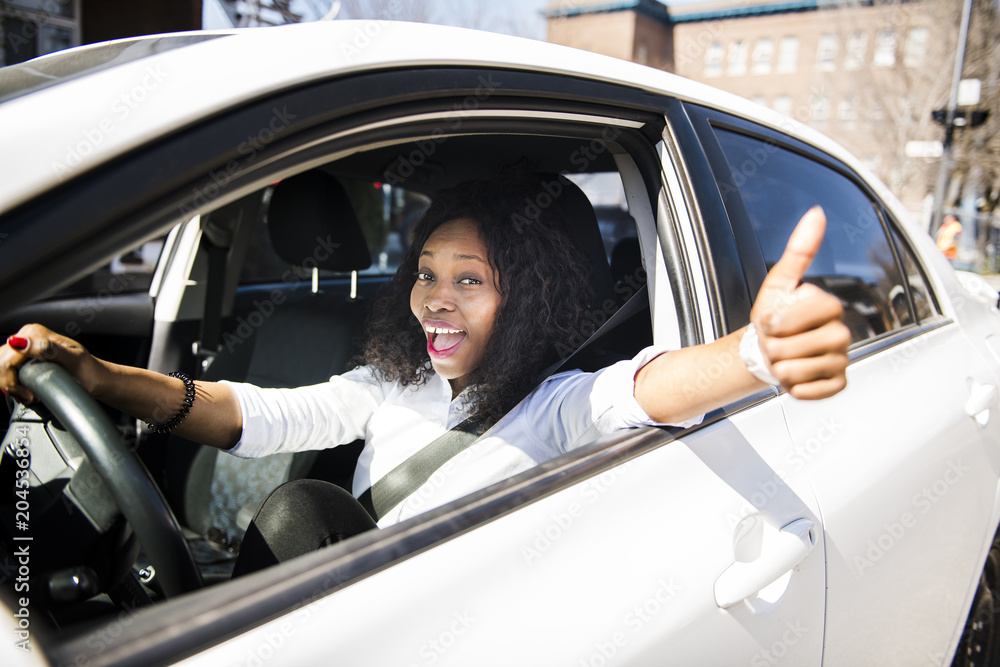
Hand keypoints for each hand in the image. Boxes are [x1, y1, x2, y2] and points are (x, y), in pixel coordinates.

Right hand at [0, 324, 104, 403]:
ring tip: (31, 395)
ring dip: (11, 387)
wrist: (94, 379)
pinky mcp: (22, 359)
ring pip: (0, 369)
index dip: (12, 381)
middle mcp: (27, 337)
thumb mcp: (73, 359)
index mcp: (35, 333)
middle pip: (0, 364)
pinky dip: (12, 386)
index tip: (30, 394)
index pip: (6, 358)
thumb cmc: (88, 370)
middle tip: (31, 396)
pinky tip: (27, 392)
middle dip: (10, 385)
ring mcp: (23, 348)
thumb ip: (48, 349)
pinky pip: (5, 373)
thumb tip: (20, 343)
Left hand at [749, 207, 850, 399]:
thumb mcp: (780, 282)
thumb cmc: (774, 316)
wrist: (764, 351)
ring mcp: (841, 362)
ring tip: (781, 357)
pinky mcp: (836, 386)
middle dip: (776, 345)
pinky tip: (793, 375)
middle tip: (775, 342)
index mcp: (830, 308)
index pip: (817, 309)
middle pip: (804, 344)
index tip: (772, 320)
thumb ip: (799, 250)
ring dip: (779, 366)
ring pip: (800, 370)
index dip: (785, 318)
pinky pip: (810, 391)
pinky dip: (792, 387)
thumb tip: (816, 213)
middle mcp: (842, 334)